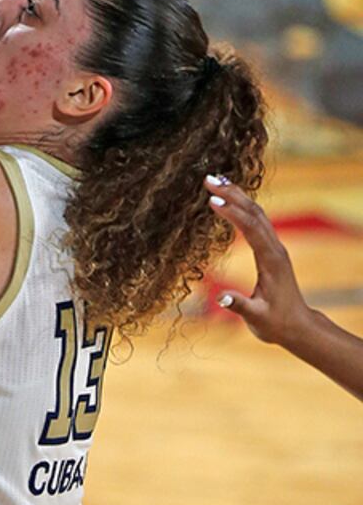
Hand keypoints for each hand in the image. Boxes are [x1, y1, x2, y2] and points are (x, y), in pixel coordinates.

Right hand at [208, 176, 312, 346]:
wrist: (297, 325)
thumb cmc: (275, 322)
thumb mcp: (256, 317)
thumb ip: (239, 306)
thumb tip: (221, 297)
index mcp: (271, 260)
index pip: (250, 229)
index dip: (232, 213)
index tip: (211, 200)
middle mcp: (275, 248)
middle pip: (254, 213)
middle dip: (232, 194)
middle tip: (209, 179)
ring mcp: (274, 247)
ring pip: (256, 213)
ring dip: (237, 195)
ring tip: (216, 180)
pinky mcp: (270, 249)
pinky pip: (256, 220)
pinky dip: (242, 206)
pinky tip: (230, 199)